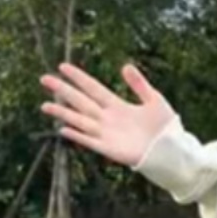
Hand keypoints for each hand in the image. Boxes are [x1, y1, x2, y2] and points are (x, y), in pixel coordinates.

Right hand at [39, 60, 176, 169]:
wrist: (172, 151)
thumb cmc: (165, 128)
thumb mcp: (154, 100)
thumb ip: (139, 84)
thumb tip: (126, 66)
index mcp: (117, 105)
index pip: (93, 87)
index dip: (78, 77)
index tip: (62, 66)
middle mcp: (108, 118)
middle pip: (80, 101)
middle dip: (63, 90)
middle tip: (44, 78)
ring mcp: (107, 133)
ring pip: (79, 120)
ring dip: (62, 112)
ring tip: (44, 105)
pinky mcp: (109, 149)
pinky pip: (89, 141)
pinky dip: (76, 135)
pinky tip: (62, 129)